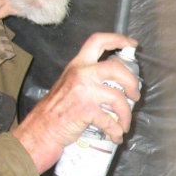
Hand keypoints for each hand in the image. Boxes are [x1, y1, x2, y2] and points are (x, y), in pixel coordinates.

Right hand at [13, 32, 139, 172]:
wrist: (40, 131)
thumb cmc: (55, 110)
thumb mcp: (70, 84)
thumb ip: (89, 78)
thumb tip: (118, 81)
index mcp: (77, 65)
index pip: (98, 41)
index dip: (118, 39)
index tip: (132, 44)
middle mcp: (81, 74)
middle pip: (116, 68)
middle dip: (132, 82)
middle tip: (135, 95)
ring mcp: (84, 91)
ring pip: (118, 98)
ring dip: (126, 114)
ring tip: (125, 124)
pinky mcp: (86, 110)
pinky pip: (111, 121)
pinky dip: (116, 131)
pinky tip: (116, 136)